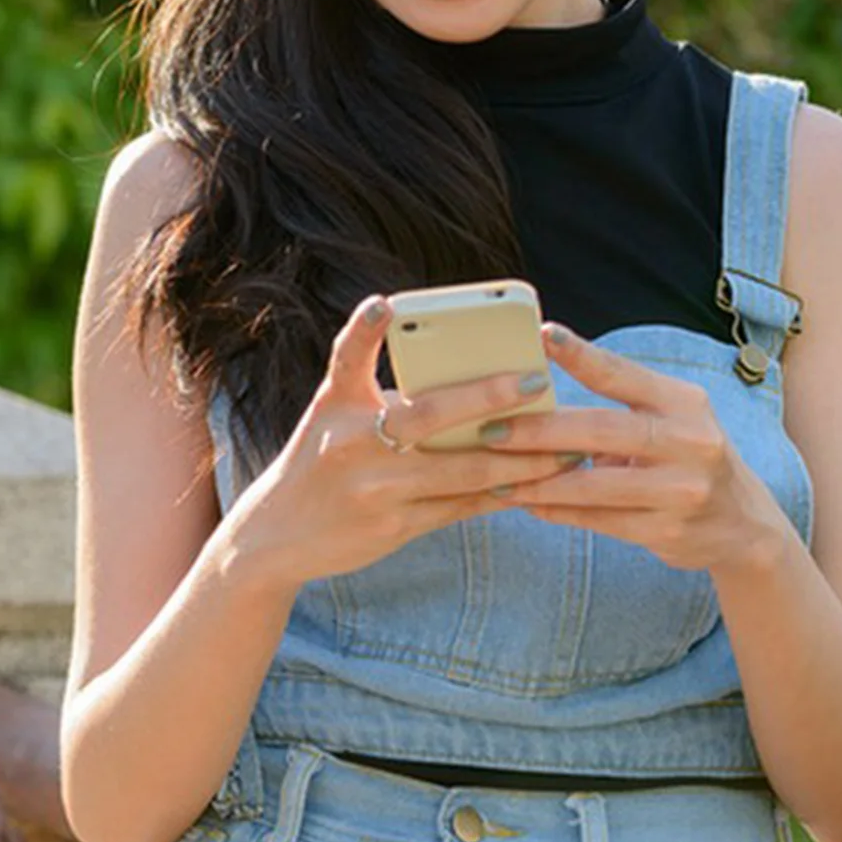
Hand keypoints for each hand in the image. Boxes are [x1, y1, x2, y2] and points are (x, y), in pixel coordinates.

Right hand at [224, 295, 584, 587]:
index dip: (364, 329)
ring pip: (459, 470)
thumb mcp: (330, 407)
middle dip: (486, 398)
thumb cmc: (319, 455)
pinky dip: (498, 494)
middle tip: (534, 380)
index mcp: (337, 404)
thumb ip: (373, 374)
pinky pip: (459, 508)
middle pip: (427, 416)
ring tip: (565, 447)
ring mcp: (375, 491)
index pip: (348, 357)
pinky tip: (536, 484)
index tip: (385, 304)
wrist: (276, 537)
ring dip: (517, 459)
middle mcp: (353, 445)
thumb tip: (441, 347)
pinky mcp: (393, 529)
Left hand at [474, 322, 788, 573]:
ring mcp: (680, 490)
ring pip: (592, 485)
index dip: (579, 354)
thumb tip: (545, 392)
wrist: (743, 524)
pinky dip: (558, 511)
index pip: (622, 373)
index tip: (540, 336)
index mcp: (683, 402)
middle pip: (599, 430)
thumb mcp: (673, 417)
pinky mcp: (667, 531)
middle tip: (493, 429)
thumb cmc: (689, 455)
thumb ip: (622, 404)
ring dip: (538, 482)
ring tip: (497, 476)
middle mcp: (688, 441)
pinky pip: (599, 521)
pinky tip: (528, 503)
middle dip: (539, 431)